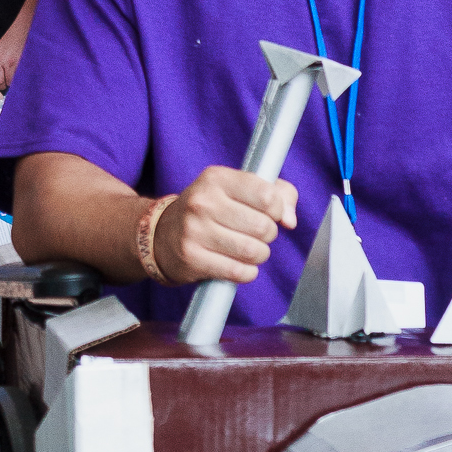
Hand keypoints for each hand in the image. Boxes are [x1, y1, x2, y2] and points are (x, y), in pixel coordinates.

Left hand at [0, 13, 30, 90]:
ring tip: (22, 75)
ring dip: (21, 81)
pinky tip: (30, 72)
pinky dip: (30, 76)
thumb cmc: (15, 35)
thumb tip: (0, 78)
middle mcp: (11, 63)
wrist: (28, 25)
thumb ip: (0, 64)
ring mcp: (23, 64)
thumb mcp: (1, 48)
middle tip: (13, 80)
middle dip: (11, 83)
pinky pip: (31, 77)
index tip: (3, 86)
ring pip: (21, 82)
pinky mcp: (33, 64)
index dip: (0, 85)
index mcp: (0, 59)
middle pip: (10, 84)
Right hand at [153, 166, 297, 284]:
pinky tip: (237, 264)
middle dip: (268, 235)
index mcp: (217, 178)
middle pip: (264, 227)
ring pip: (254, 251)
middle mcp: (203, 202)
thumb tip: (290, 220)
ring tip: (246, 249)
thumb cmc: (208, 211)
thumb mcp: (236, 190)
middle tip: (255, 234)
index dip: (278, 210)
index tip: (270, 214)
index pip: (267, 196)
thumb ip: (277, 194)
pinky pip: (239, 272)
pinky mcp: (192, 258)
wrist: (160, 235)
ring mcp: (195, 231)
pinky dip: (246, 272)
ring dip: (258, 255)